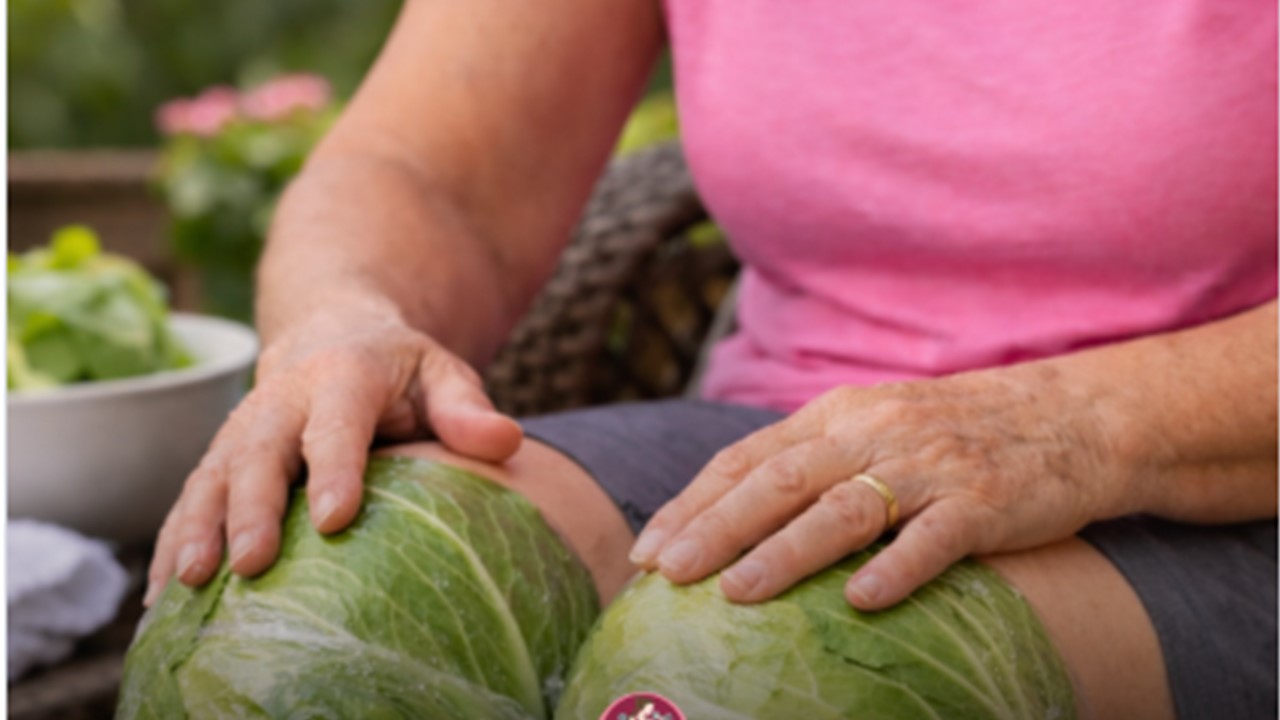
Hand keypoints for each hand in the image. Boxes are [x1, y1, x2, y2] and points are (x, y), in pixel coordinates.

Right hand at [145, 298, 521, 604]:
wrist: (330, 332)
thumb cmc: (398, 368)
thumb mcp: (440, 372)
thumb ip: (467, 407)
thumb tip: (507, 441)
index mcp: (343, 375)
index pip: (337, 424)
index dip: (334, 468)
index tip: (334, 519)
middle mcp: (282, 400)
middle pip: (260, 452)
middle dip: (252, 508)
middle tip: (251, 562)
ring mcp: (244, 428)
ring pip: (214, 476)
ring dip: (199, 528)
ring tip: (190, 583)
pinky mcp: (221, 456)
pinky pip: (191, 498)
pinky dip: (175, 541)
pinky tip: (167, 596)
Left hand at [629, 365, 1138, 609]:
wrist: (1070, 416)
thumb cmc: (954, 435)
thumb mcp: (872, 430)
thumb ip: (810, 463)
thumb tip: (728, 521)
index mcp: (836, 415)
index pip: (747, 459)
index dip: (693, 504)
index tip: (647, 549)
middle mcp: (873, 431)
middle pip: (779, 481)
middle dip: (714, 528)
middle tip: (665, 573)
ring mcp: (929, 465)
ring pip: (843, 507)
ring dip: (785, 551)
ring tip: (736, 593)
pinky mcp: (986, 500)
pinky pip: (936, 537)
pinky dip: (896, 566)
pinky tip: (860, 599)